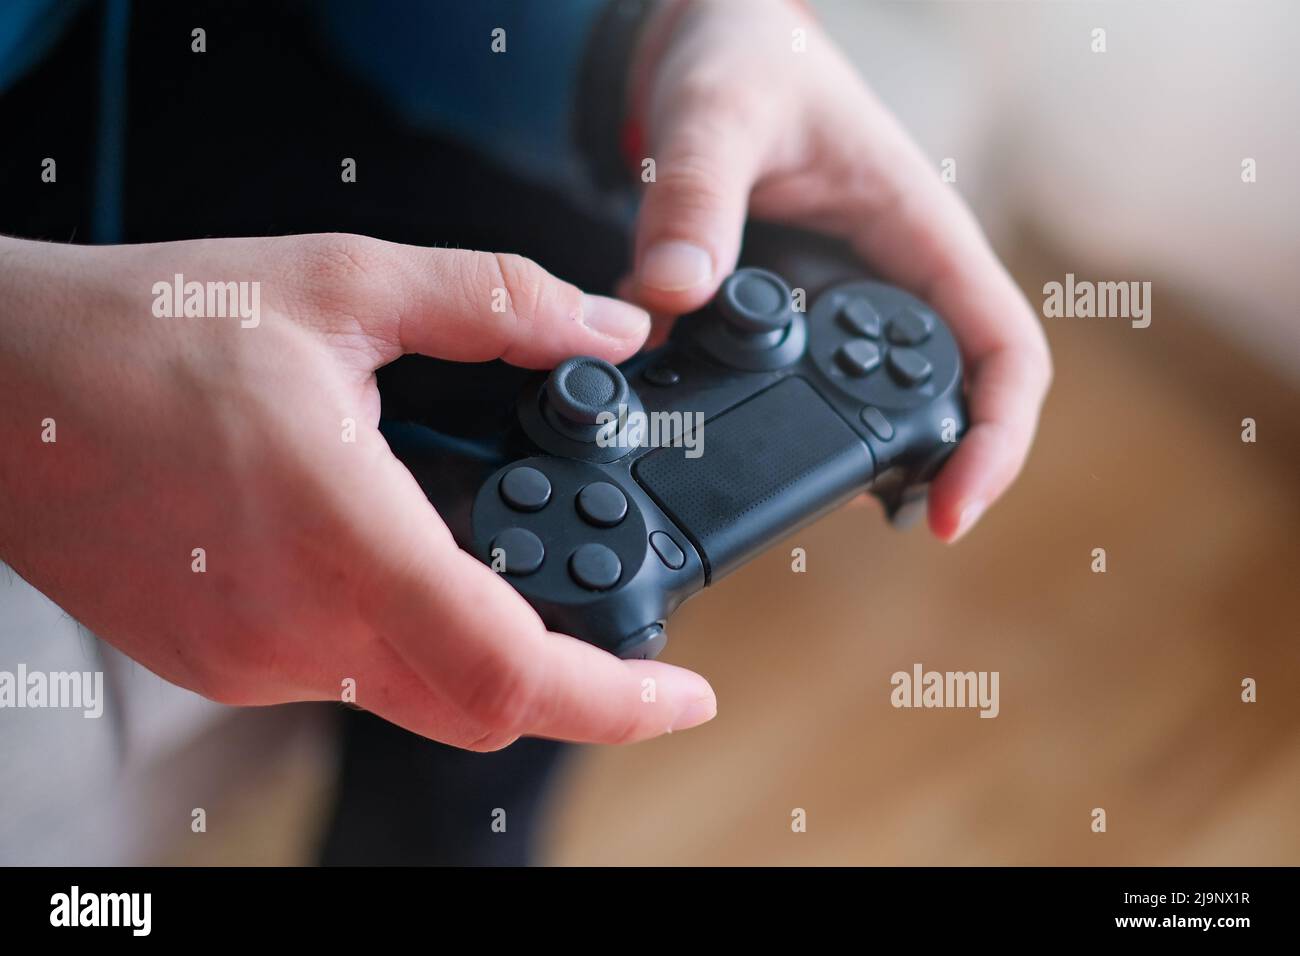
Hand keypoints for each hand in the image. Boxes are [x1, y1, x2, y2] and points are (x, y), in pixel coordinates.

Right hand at [0, 234, 716, 747]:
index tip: (683, 695)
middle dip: (565, 677)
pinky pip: (344, 676)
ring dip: (476, 641)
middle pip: (480, 707)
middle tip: (604, 611)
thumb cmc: (145, 333)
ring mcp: (252, 661)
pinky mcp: (220, 666)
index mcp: (341, 531)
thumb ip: (496, 303)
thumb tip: (605, 328)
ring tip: (476, 541)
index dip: (616, 702)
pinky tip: (380, 547)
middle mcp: (296, 626)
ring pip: (414, 694)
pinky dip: (397, 630)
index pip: (508, 671)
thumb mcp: (343, 283)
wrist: (2, 389)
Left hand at [626, 0, 1051, 540]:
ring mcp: (845, 304)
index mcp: (921, 232)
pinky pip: (804, 386)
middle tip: (872, 518)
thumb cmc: (744, 59)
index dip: (995, 440)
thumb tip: (672, 295)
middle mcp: (896, 278)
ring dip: (856, 459)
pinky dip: (780, 426)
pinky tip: (737, 447)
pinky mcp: (792, 317)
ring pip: (877, 404)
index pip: (1004, 350)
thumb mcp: (720, 114)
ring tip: (800, 500)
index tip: (950, 511)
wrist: (705, 49)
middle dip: (926, 470)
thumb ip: (696, 199)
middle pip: (950, 398)